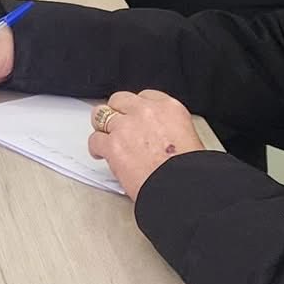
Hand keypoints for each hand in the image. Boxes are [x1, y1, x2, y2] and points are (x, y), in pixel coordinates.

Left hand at [88, 89, 206, 198]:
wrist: (182, 187)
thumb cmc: (189, 171)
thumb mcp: (188, 138)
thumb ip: (168, 129)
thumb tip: (157, 135)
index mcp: (169, 108)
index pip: (145, 96)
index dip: (137, 108)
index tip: (135, 116)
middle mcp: (145, 112)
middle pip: (120, 100)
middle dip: (117, 112)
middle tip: (118, 125)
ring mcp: (126, 127)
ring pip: (101, 115)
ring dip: (103, 127)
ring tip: (105, 137)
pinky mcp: (112, 146)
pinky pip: (95, 140)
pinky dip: (96, 148)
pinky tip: (101, 154)